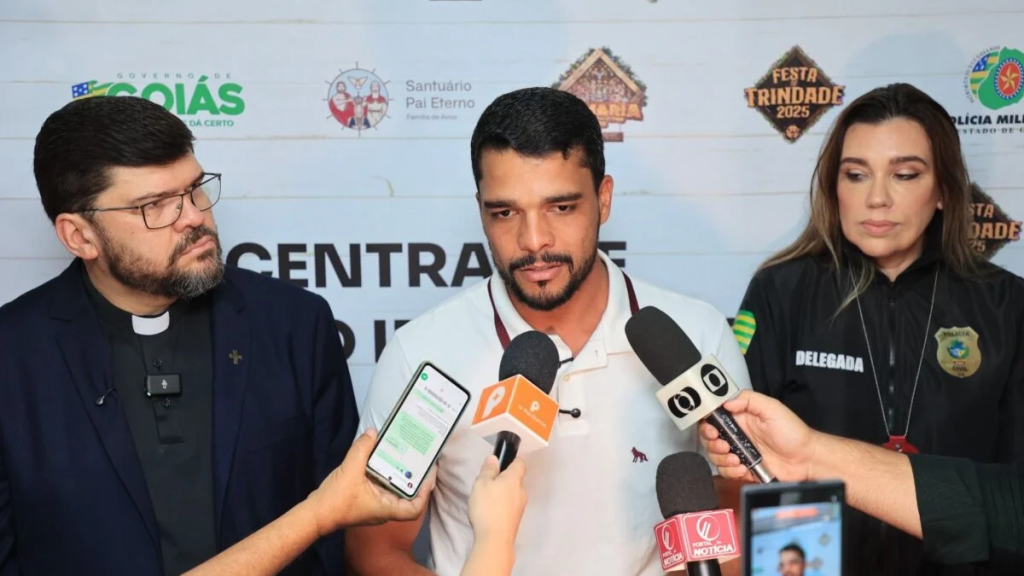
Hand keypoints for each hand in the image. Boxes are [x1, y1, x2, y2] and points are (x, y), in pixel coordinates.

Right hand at [307, 428, 434, 535]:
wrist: (315, 513)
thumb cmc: (335, 500)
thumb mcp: (350, 469)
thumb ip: (362, 448)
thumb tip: (372, 432)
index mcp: (385, 509)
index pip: (414, 509)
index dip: (424, 493)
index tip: (427, 475)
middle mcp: (384, 509)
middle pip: (407, 497)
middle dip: (414, 479)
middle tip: (418, 460)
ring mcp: (375, 506)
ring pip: (394, 491)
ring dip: (399, 475)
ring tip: (404, 456)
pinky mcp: (367, 500)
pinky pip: (382, 488)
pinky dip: (385, 475)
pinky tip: (382, 459)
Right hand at [468, 455, 526, 545]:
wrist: (495, 539)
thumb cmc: (487, 507)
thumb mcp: (481, 484)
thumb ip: (488, 470)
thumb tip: (494, 458)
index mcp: (514, 479)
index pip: (520, 463)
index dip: (512, 460)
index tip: (501, 462)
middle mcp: (521, 491)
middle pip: (515, 480)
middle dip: (504, 480)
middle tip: (487, 484)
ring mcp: (520, 507)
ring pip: (513, 494)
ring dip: (502, 494)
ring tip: (486, 500)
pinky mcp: (516, 520)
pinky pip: (510, 506)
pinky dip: (502, 506)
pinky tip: (490, 512)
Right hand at [699, 390, 816, 482]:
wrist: (806, 459)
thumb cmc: (793, 432)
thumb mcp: (772, 408)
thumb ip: (749, 400)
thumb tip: (727, 402)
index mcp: (740, 418)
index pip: (714, 418)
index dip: (707, 424)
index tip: (712, 430)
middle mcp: (737, 435)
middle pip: (710, 439)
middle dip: (712, 443)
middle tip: (724, 446)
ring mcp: (739, 452)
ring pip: (715, 456)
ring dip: (721, 458)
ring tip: (737, 459)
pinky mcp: (744, 469)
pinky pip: (726, 471)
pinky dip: (730, 471)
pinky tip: (743, 469)